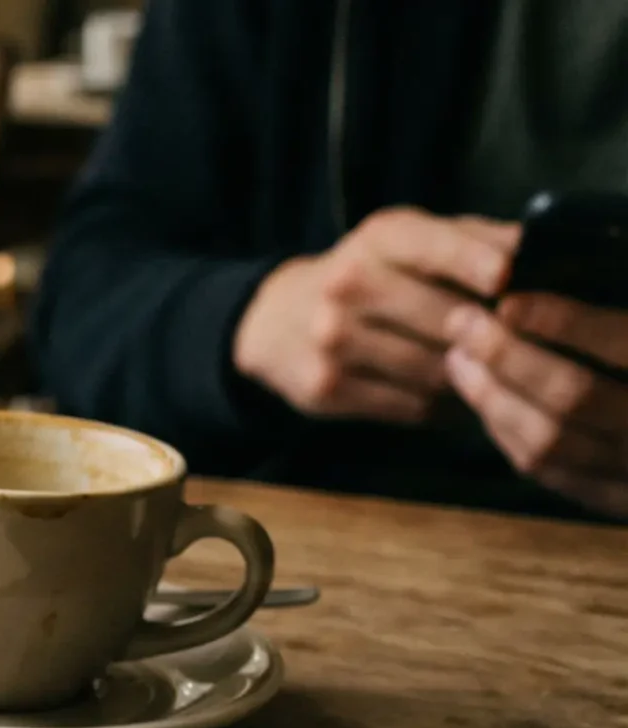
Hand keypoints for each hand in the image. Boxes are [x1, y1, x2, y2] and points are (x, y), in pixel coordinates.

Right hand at [233, 207, 515, 423]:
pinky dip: (440, 404)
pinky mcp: (325, 388)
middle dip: (489, 335)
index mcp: (380, 238)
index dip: (478, 264)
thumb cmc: (369, 275)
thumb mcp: (411, 242)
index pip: (436, 247)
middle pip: (448, 319)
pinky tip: (445, 393)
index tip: (506, 280)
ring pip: (435, 369)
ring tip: (478, 370)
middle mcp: (348, 284)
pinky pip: (412, 406)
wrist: (273, 321)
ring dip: (467, 375)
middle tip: (512, 344)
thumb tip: (536, 253)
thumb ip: (475, 240)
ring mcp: (331, 340)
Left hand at [446, 294, 627, 517]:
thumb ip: (622, 329)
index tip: (512, 299)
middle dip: (509, 357)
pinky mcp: (622, 506)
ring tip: (460, 355)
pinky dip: (510, 435)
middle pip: (574, 397)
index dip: (565, 322)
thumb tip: (564, 278)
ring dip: (494, 397)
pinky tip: (486, 401)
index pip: (626, 347)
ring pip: (552, 442)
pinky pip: (553, 473)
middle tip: (463, 320)